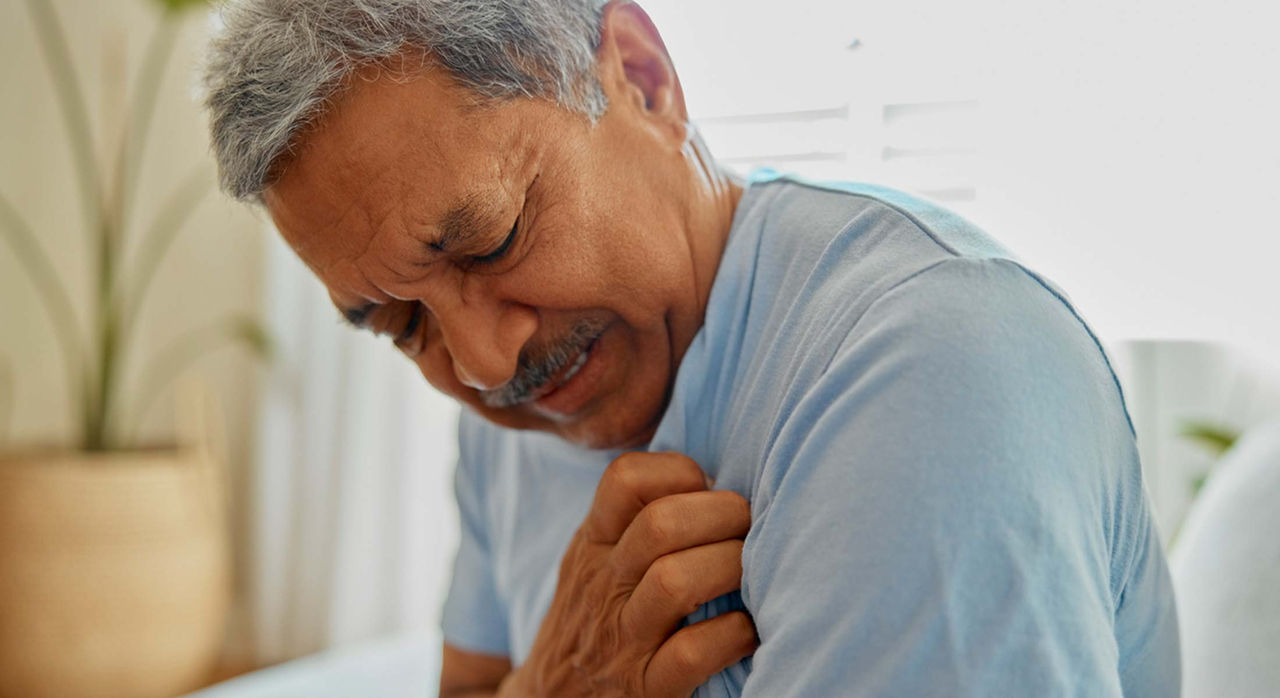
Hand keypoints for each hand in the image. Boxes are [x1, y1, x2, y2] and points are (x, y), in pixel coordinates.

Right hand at [503, 452, 755, 696]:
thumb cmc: (594, 620)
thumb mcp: (595, 560)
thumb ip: (632, 521)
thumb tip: (715, 478)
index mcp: (593, 544)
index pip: (626, 479)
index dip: (680, 471)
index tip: (708, 488)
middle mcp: (603, 586)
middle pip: (662, 524)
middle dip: (724, 515)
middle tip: (751, 527)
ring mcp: (622, 640)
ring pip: (675, 582)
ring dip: (731, 567)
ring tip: (755, 571)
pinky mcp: (644, 689)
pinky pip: (692, 654)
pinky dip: (732, 635)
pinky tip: (747, 629)